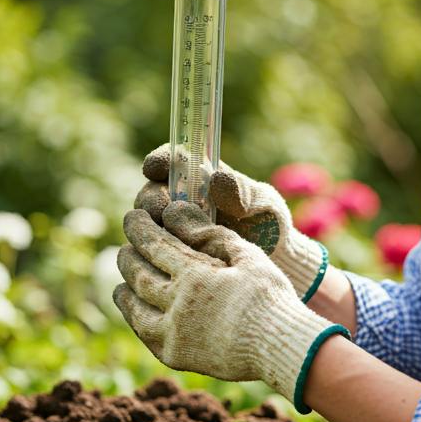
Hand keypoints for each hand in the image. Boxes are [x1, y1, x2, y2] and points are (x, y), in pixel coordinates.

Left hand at [113, 201, 348, 412]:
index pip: (154, 244)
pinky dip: (136, 322)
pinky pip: (146, 337)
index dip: (139, 229)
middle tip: (123, 249)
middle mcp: (176, 302)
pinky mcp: (177, 356)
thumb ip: (212, 235)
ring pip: (135, 309)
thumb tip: (179, 214)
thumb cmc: (268, 295)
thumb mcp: (247, 254)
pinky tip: (136, 317)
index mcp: (193, 273)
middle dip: (127, 258)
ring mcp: (174, 332)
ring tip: (119, 284)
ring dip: (124, 292)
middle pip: (139, 275)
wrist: (280, 345)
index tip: (131, 218)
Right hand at [135, 143, 326, 300]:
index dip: (159, 160)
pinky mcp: (173, 251)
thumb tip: (217, 180)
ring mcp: (174, 226)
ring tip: (167, 235)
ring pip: (147, 221)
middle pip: (151, 191)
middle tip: (161, 210)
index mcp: (200, 176)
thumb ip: (243, 190)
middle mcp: (181, 198)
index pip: (171, 161)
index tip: (154, 167)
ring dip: (150, 225)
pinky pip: (153, 247)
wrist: (274, 261)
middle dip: (151, 198)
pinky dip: (154, 249)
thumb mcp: (262, 202)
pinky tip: (167, 256)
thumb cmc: (268, 222)